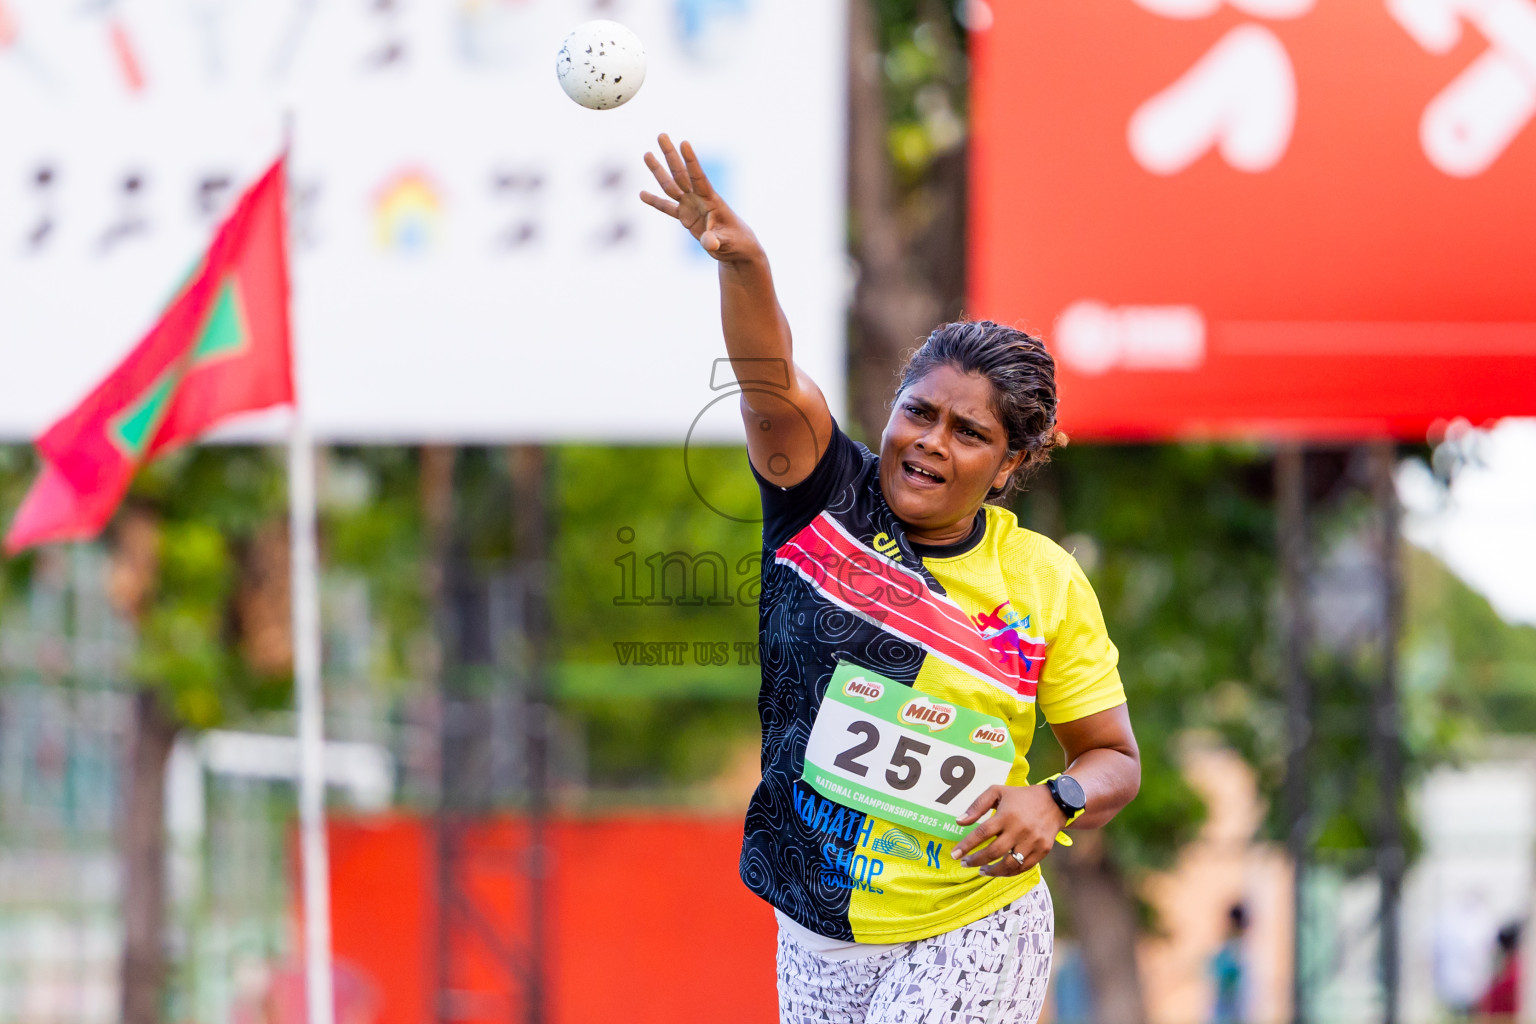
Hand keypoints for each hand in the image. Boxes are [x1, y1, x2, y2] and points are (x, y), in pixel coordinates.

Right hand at [640, 134, 760, 261]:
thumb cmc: (735, 242)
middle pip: (681, 174)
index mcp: (711, 200)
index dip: (691, 161)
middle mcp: (699, 198)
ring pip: (671, 186)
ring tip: (647, 154)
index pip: (698, 177)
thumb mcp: (727, 242)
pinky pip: (667, 208)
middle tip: (661, 135)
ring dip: (658, 171)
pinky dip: (655, 201)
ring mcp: (691, 206)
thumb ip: (715, 240)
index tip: (684, 142)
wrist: (737, 247)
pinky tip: (642, 194)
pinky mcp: (685, 217)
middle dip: (671, 155)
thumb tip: (708, 243)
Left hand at [950, 784, 1068, 877]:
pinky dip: (1009, 873)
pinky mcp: (1043, 850)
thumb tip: (959, 822)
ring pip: (1009, 865)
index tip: (954, 855)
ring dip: (992, 871)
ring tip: (981, 870)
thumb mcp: (997, 792)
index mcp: (1007, 815)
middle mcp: (1020, 830)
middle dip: (976, 861)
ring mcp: (1033, 842)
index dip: (966, 846)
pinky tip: (999, 871)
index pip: (982, 833)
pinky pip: (1023, 868)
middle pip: (993, 852)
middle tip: (964, 864)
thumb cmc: (1021, 797)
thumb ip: (977, 806)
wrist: (1056, 801)